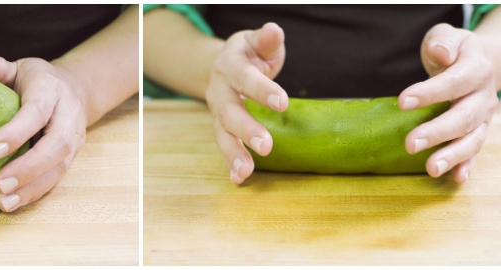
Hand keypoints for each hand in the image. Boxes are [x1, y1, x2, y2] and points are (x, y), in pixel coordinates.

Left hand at [0, 50, 86, 211]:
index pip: (38, 112)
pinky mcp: (71, 158)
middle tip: (0, 184)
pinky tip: (14, 203)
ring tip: (5, 201)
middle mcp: (68, 117)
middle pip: (56, 145)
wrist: (76, 91)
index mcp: (52, 90)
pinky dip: (35, 194)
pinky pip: (56, 179)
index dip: (17, 131)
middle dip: (28, 167)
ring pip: (59, 167)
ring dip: (32, 188)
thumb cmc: (39, 82)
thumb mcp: (19, 68)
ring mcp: (74, 140)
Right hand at [206, 23, 287, 184]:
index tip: (283, 103)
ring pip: (222, 134)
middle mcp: (219, 91)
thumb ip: (266, 40)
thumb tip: (274, 31)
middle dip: (246, 129)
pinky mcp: (222, 128)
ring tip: (247, 171)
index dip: (262, 90)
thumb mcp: (256, 42)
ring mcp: (218, 112)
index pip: (245, 78)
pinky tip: (239, 179)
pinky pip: (224, 147)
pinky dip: (229, 164)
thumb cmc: (248, 54)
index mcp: (228, 66)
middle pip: (229, 112)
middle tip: (266, 146)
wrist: (224, 65)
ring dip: (233, 153)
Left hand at [400, 23, 497, 182]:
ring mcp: (484, 118)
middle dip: (437, 132)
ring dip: (452, 155)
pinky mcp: (479, 132)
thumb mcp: (446, 37)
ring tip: (431, 168)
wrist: (474, 63)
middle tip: (410, 144)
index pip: (455, 82)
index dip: (430, 92)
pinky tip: (455, 178)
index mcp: (477, 69)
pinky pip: (476, 152)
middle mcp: (484, 96)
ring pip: (473, 139)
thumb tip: (442, 54)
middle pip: (464, 117)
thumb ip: (442, 41)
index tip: (402, 101)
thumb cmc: (451, 51)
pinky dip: (467, 166)